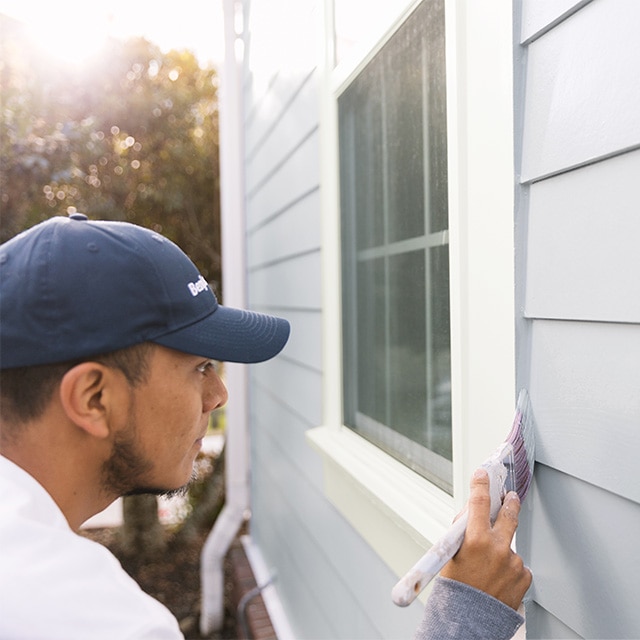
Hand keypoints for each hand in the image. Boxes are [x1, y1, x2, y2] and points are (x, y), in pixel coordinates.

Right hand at [440, 468, 531, 609]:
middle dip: (510, 502)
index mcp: (475, 539)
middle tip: (510, 496)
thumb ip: (463, 530)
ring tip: (489, 566)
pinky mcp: (524, 576)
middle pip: (509, 515)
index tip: (483, 474)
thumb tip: (473, 511)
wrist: (469, 621)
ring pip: (511, 545)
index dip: (482, 484)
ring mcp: (514, 563)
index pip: (480, 501)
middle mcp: (498, 548)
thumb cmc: (456, 589)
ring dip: (503, 548)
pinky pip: (519, 564)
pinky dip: (510, 567)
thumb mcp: (451, 553)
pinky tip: (498, 578)